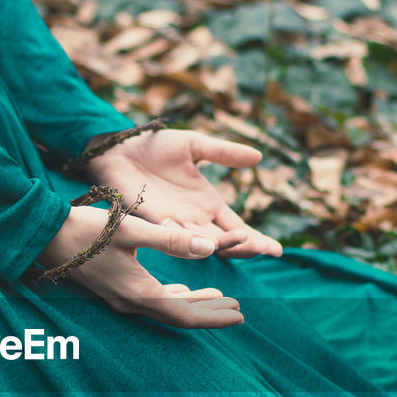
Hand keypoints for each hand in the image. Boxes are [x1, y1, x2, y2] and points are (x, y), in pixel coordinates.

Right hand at [33, 205, 243, 328]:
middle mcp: (130, 302)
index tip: (239, 314)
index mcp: (138, 293)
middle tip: (237, 308)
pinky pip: (150, 299)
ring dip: (192, 303)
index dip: (214, 315)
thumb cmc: (85, 230)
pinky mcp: (112, 288)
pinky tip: (181, 287)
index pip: (185, 314)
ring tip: (217, 297)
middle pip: (178, 314)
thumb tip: (210, 248)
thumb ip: (171, 240)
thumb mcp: (131, 230)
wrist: (43, 235)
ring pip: (165, 306)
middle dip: (208, 311)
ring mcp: (119, 297)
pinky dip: (172, 295)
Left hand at [82, 128, 282, 258]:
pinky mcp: (152, 220)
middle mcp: (194, 218)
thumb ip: (224, 153)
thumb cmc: (155, 147)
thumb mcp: (195, 146)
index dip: (257, 240)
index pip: (238, 228)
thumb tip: (259, 157)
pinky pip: (173, 235)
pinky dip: (188, 240)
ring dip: (223, 246)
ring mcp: (174, 222)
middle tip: (265, 249)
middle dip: (246, 247)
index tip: (277, 250)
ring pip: (203, 244)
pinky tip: (205, 243)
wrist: (120, 148)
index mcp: (208, 203)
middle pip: (226, 242)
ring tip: (243, 243)